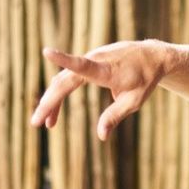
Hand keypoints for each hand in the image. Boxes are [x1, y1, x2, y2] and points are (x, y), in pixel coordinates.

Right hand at [30, 41, 168, 140]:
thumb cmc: (145, 80)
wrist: (152, 56)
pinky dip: (60, 94)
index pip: (83, 65)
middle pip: (64, 81)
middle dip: (49, 102)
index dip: (65, 59)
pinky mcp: (88, 61)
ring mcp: (89, 59)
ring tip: (45, 123)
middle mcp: (95, 60)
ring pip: (63, 80)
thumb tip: (101, 136)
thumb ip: (115, 116)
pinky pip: (68, 78)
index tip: (47, 52)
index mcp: (108, 70)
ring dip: (51, 101)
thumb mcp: (135, 101)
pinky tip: (54, 113)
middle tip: (36, 123)